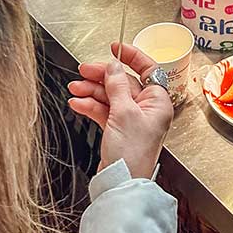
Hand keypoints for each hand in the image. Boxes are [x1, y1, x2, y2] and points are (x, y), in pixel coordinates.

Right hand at [68, 42, 172, 180]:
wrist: (120, 184)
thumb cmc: (131, 153)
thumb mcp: (123, 112)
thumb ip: (117, 85)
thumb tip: (114, 65)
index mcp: (158, 101)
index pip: (147, 69)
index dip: (130, 56)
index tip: (115, 47)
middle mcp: (147, 109)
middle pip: (124, 82)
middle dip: (102, 76)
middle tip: (83, 70)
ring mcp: (132, 120)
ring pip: (111, 96)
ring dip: (92, 91)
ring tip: (75, 88)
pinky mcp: (118, 130)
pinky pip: (104, 111)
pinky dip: (91, 106)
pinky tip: (77, 103)